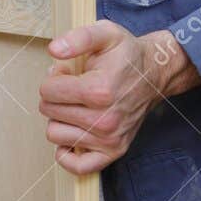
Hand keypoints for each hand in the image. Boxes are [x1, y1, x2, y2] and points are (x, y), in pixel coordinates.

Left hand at [40, 23, 200, 174]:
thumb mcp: (104, 34)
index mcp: (99, 90)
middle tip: (75, 87)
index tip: (68, 72)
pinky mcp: (113, 151)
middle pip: (48, 111)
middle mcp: (105, 119)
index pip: (47, 91)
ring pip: (55, 134)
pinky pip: (78, 166)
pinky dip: (67, 153)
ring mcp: (110, 138)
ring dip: (60, 118)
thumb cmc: (126, 54)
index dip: (53, 78)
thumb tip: (54, 50)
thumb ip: (77, 38)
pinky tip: (72, 132)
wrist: (154, 74)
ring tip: (78, 104)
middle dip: (55, 96)